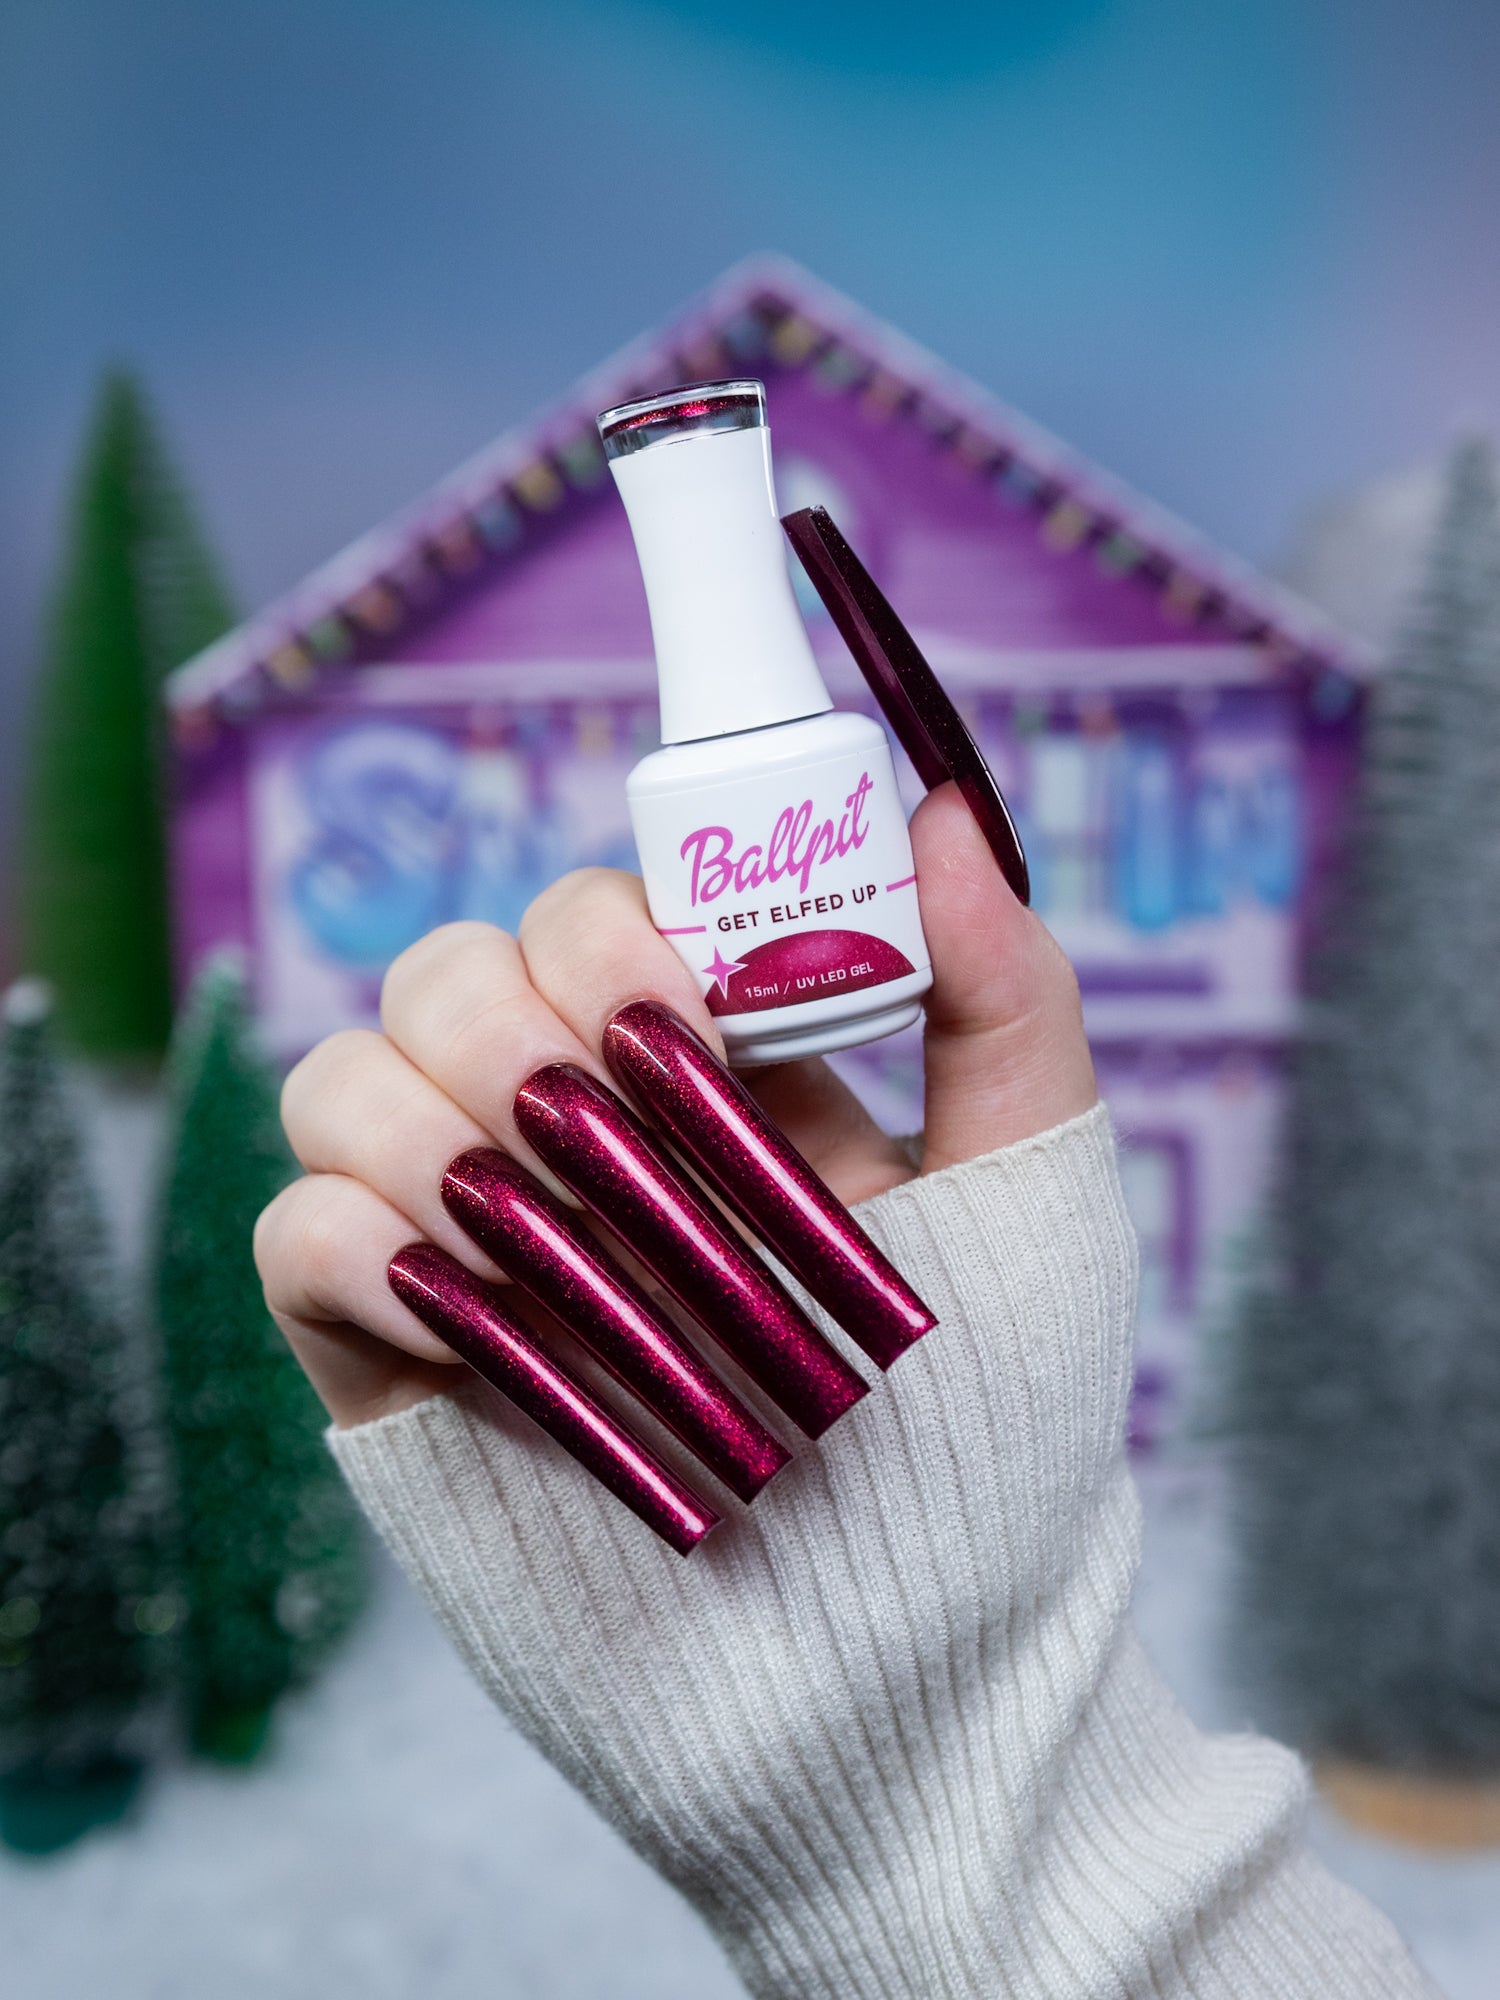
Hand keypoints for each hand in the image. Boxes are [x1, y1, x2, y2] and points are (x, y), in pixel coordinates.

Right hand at [255, 782, 1094, 1431]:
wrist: (907, 1678)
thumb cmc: (994, 1438)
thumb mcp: (1036, 1193)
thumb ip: (1003, 992)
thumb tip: (941, 807)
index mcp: (708, 1078)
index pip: (596, 912)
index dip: (617, 928)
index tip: (694, 1012)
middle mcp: (577, 1138)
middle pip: (450, 969)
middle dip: (521, 1031)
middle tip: (625, 1135)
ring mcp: (479, 1243)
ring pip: (345, 1076)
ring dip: (432, 1126)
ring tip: (561, 1233)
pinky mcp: (399, 1360)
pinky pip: (296, 1233)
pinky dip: (357, 1238)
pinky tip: (470, 1305)